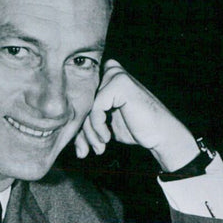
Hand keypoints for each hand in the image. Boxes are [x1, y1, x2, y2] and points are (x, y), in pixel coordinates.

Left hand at [74, 59, 199, 171]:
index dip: (77, 125)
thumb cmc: (135, 129)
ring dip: (89, 133)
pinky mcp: (120, 83)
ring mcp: (116, 75)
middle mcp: (110, 71)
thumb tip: (62, 130)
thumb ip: (87, 119)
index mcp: (106, 77)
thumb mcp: (105, 124)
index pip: (80, 100)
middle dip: (80, 132)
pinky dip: (98, 126)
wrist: (160, 135)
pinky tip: (107, 137)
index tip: (81, 147)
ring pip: (86, 106)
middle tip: (85, 151)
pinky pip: (95, 107)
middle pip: (81, 103)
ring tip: (99, 147)